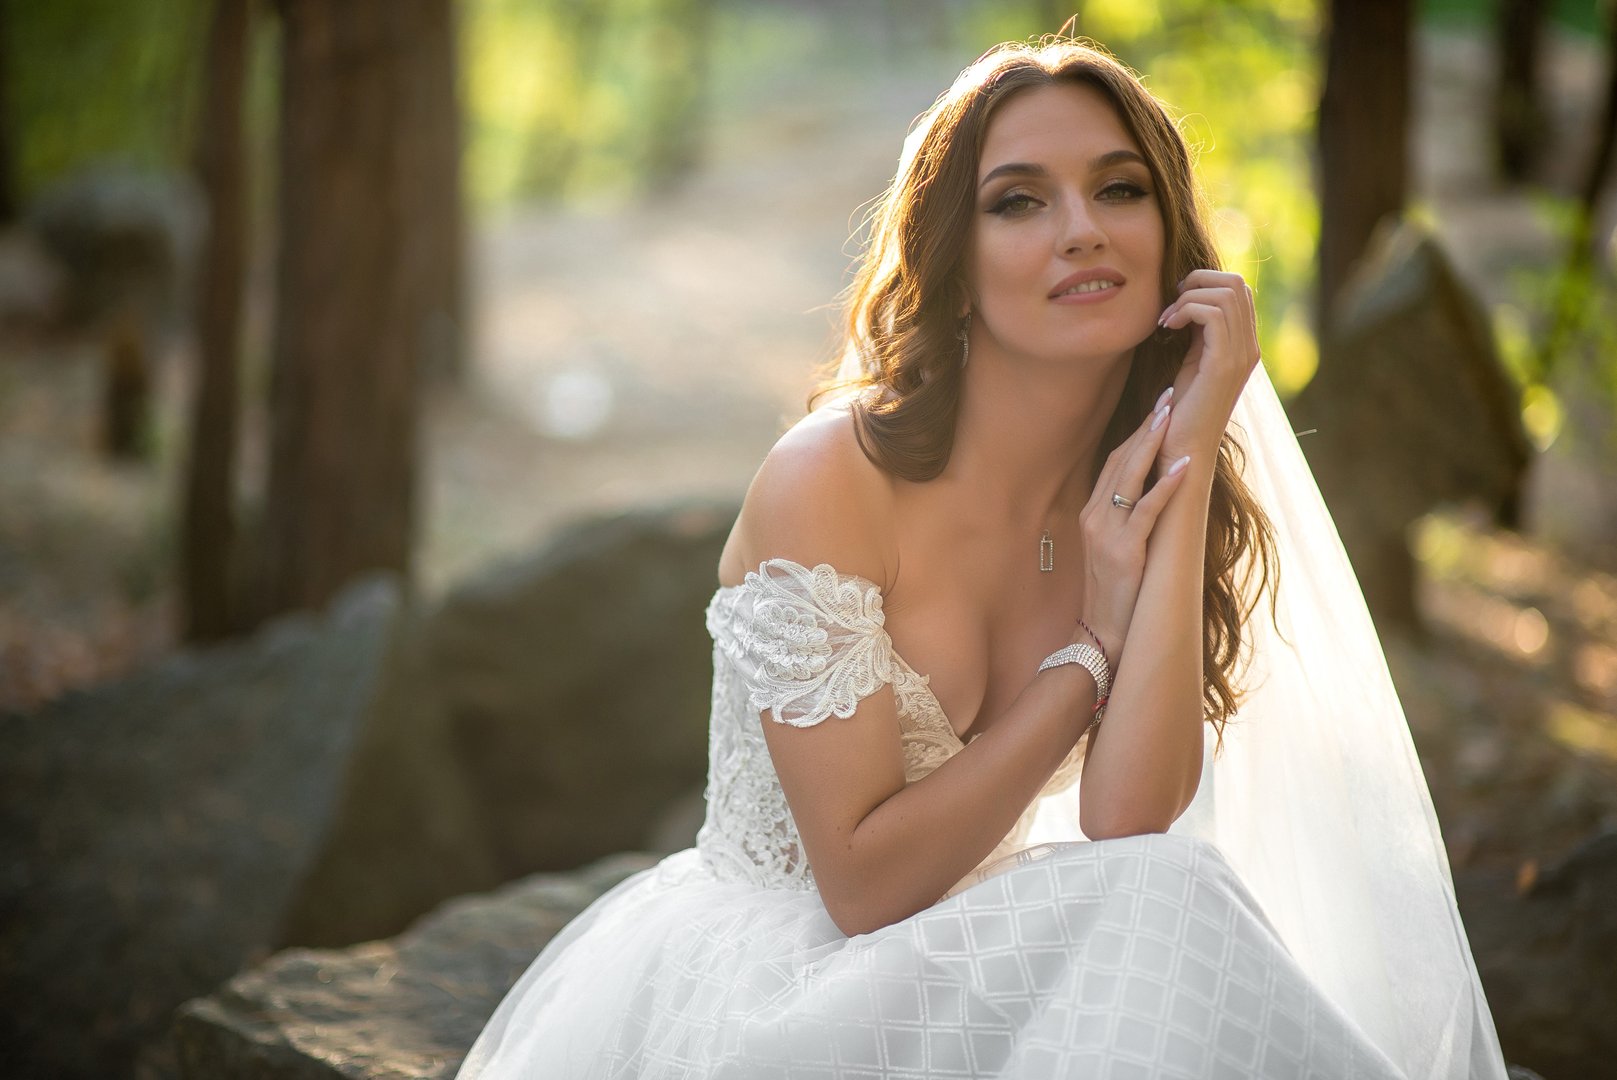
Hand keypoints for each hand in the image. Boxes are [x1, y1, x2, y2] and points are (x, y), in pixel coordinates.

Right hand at [1076, 388, 1191, 663]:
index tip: (1158, 406)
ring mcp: (1106, 532)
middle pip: (1120, 460)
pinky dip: (1166, 485)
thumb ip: (1127, 516)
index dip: (1136, 432)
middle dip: (1146, 425)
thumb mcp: (1116, 546)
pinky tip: (1184, 465)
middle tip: (1169, 394)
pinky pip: (1147, 510)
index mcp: (1092, 512)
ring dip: (1153, 442)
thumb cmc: (1116, 591)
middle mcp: (1094, 516)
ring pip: (1129, 476)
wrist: (1102, 632)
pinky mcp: (1124, 551)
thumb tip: (1153, 489)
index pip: (1113, 461)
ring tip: (1173, 413)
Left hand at [1155, 269, 1261, 464]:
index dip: (1206, 282)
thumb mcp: (1194, 361)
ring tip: (1167, 319)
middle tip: (1171, 302)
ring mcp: (1240, 355)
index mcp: (1245, 345)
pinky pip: (1212, 313)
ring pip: (1225, 293)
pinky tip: (1168, 327)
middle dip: (1198, 281)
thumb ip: (1201, 332)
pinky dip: (1185, 310)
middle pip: (1236, 283)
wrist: (1184, 448)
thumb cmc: (1182, 409)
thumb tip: (1191, 300)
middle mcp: (1249, 347)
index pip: (1239, 289)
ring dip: (1188, 296)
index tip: (1176, 301)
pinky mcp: (1223, 364)